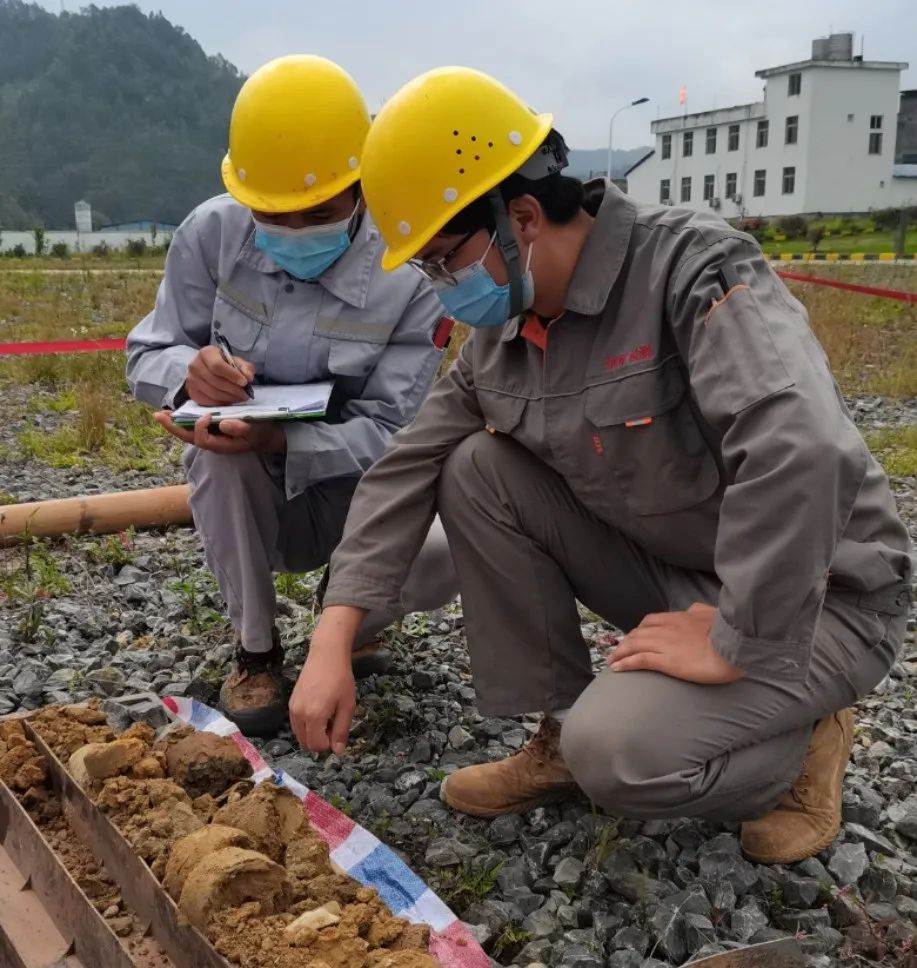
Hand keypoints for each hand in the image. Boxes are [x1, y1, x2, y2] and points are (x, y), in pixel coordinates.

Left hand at [153, 412, 285, 454]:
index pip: (202, 439)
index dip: (200, 427)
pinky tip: (176, 412)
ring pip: (187, 433)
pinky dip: (183, 420)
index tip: (207, 414)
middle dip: (173, 427)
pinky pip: (192, 428)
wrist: (265, 437)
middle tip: (159, 415)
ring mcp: (210, 437)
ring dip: (174, 423)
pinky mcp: (211, 431)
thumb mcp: (255, 431)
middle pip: (187, 438)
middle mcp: (212, 443)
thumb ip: (241, 428)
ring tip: (162, 414)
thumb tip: (223, 424)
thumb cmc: (260, 433)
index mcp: (221, 445)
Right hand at [184, 345, 254, 405]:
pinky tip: (229, 400)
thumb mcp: (236, 361)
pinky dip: (221, 403)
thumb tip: (248, 377)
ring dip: (229, 397)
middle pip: (215, 381)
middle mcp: (195, 365)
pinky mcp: (192, 393)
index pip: (217, 365)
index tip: (244, 382)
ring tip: (240, 397)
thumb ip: (245, 368)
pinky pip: (207, 401)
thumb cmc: (224, 365)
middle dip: (233, 389)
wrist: (209, 370)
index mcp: (206, 353)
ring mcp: (191, 380)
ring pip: (212, 392)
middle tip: (245, 393)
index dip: (232, 375)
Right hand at [289, 606, 365, 754]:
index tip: (338, 730)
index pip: (317, 745)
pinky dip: (306, 725)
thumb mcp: (347, 706)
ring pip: (299, 735)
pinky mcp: (291, 702)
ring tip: (327, 716)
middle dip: (320, 741)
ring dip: (312, 734)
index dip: (329, 744)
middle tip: (333, 725)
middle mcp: (299, 714)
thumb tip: (337, 752)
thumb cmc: (341, 679)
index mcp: (314, 716)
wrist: (326, 655)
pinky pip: (296, 723)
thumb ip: (341, 730)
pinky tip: (318, 711)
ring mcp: (292, 708)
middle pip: (305, 743)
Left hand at [608, 603, 742, 683]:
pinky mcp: (666, 661)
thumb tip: (693, 609)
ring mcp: (665, 644)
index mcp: (678, 617)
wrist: (733, 645)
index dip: (639, 630)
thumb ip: (700, 610)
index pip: (650, 621)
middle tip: (618, 652)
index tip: (634, 637)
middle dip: (626, 642)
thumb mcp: (711, 613)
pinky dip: (625, 663)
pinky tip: (617, 668)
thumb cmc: (727, 632)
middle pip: (638, 633)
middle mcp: (667, 628)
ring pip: (634, 645)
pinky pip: (640, 659)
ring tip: (612, 661)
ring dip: (620, 653)